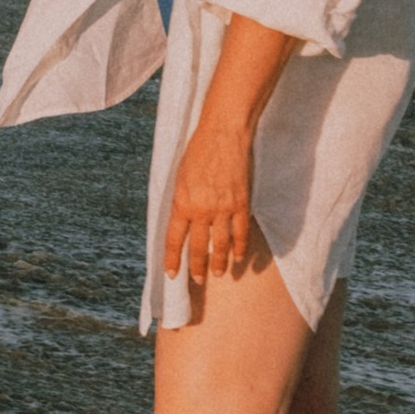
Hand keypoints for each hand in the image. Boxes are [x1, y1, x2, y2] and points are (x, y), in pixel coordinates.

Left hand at [164, 109, 259, 284]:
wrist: (223, 133)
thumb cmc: (198, 151)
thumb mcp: (180, 177)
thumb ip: (181, 201)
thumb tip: (181, 221)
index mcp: (182, 202)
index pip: (175, 239)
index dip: (173, 259)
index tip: (172, 274)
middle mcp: (201, 210)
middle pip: (199, 247)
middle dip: (197, 266)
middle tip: (198, 280)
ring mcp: (223, 208)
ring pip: (221, 245)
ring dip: (219, 262)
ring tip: (219, 274)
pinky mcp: (242, 203)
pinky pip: (241, 233)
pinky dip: (241, 248)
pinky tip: (240, 257)